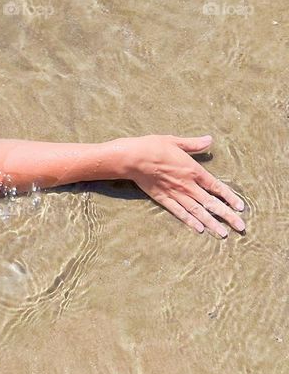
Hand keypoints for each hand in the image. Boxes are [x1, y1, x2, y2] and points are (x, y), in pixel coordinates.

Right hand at [110, 134, 244, 237]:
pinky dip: (190, 221)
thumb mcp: (175, 141)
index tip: (241, 207)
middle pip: (211, 203)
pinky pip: (180, 213)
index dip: (230, 197)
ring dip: (212, 223)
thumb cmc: (153, 146)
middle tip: (240, 227)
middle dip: (227, 216)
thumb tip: (209, 139)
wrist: (133, 158)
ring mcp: (176, 194)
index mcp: (193, 170)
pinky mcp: (163, 199)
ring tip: (223, 234)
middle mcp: (188, 185)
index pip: (216, 187)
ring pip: (198, 212)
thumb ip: (194, 144)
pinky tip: (199, 229)